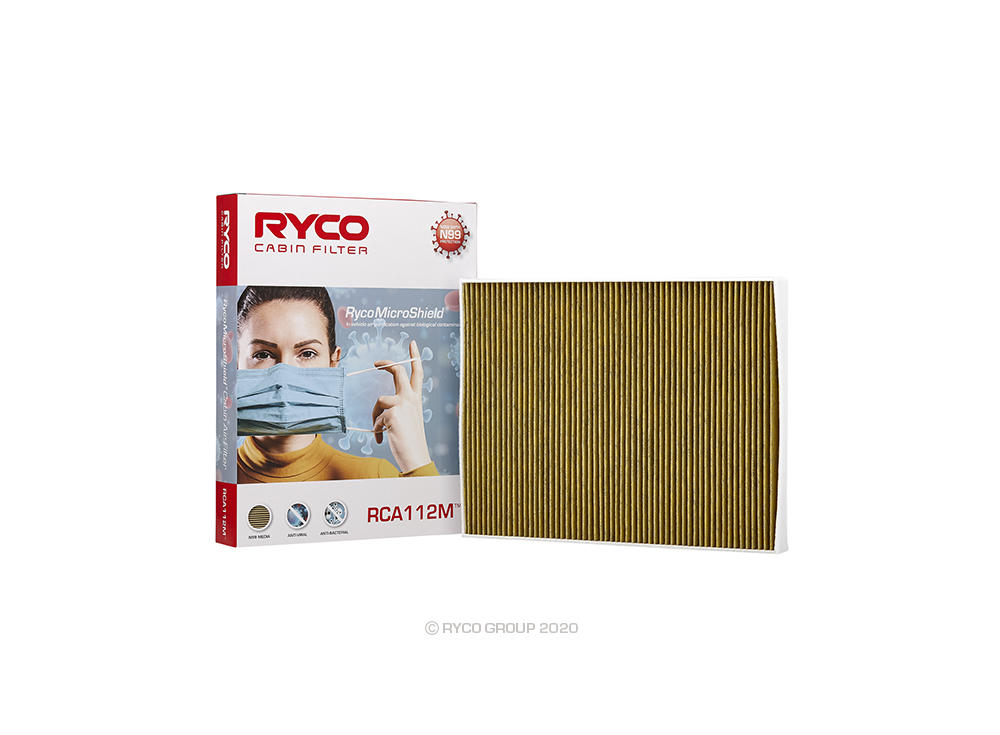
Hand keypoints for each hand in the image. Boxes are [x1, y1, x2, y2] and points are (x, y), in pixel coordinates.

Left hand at [371, 340, 431, 473]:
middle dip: (387, 364)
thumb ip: (398, 408)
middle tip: (376, 363)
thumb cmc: (410, 441)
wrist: (415, 456)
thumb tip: (382, 405)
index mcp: (416, 399)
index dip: (414, 357)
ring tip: (380, 430)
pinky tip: (381, 439)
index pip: (417, 373)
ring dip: (375, 416)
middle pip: (398, 372)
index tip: (412, 344)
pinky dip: (376, 429)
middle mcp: (411, 398)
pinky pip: (377, 418)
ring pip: (379, 400)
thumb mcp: (407, 420)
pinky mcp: (392, 413)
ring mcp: (402, 404)